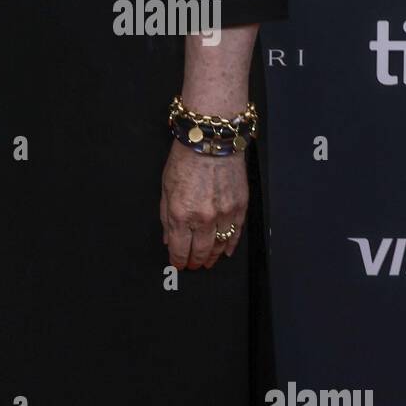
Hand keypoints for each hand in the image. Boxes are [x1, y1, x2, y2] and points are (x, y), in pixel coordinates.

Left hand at [160, 138, 247, 269]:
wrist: (210, 140)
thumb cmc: (185, 159)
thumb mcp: (166, 187)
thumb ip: (166, 216)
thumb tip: (168, 238)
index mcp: (180, 213)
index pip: (180, 248)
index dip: (178, 260)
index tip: (177, 264)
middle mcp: (203, 218)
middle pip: (200, 251)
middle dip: (195, 261)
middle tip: (193, 265)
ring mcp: (224, 214)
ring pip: (220, 246)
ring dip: (213, 257)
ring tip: (208, 261)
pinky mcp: (240, 208)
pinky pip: (236, 234)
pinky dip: (231, 245)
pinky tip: (227, 251)